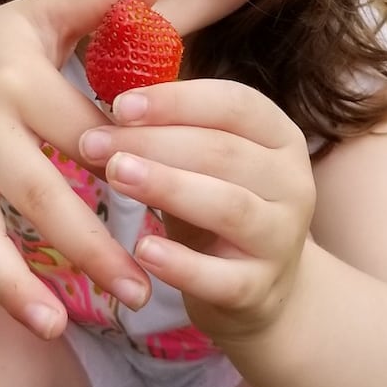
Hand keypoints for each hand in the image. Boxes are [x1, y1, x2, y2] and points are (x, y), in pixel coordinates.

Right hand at [0, 0, 168, 376]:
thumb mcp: (36, 18)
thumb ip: (98, 4)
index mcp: (14, 81)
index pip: (75, 127)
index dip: (118, 159)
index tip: (163, 192)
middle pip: (34, 194)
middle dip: (86, 246)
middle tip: (140, 290)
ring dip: (11, 287)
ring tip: (56, 330)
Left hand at [78, 79, 315, 340]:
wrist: (258, 286)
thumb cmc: (215, 202)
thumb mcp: (204, 159)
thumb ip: (173, 128)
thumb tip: (110, 97)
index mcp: (280, 136)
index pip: (236, 104)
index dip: (177, 101)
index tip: (119, 105)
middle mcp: (292, 183)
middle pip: (225, 152)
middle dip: (154, 142)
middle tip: (93, 142)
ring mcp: (281, 238)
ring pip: (229, 207)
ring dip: (168, 187)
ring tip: (115, 176)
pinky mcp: (260, 289)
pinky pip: (221, 277)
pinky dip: (181, 264)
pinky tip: (142, 250)